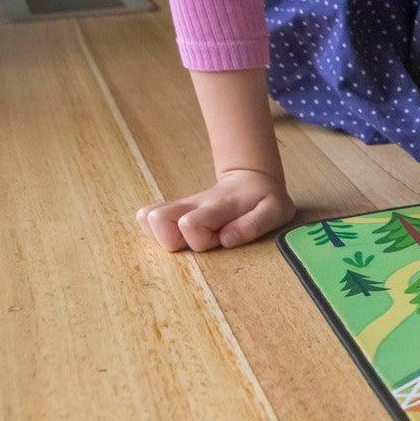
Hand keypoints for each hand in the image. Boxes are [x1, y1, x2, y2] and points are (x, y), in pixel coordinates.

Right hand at [137, 167, 296, 252]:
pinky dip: (157, 233)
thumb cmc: (264, 199)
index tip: (220, 239)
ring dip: (162, 237)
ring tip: (190, 238)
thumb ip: (252, 226)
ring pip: (146, 218)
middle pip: (154, 219)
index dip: (199, 240)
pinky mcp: (172, 210)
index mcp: (216, 207)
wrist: (250, 179)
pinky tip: (181, 235)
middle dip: (172, 241)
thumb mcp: (274, 211)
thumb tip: (226, 239)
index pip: (188, 224)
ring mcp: (179, 206)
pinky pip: (148, 220)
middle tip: (199, 240)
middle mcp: (191, 205)